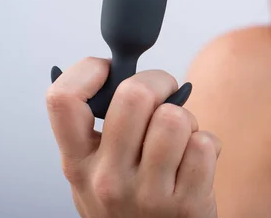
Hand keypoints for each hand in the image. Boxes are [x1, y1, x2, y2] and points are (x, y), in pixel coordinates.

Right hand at [45, 57, 220, 217]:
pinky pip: (205, 144)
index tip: (108, 68)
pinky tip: (195, 161)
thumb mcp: (97, 171)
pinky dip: (208, 144)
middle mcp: (107, 179)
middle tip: (164, 92)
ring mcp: (147, 194)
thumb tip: (120, 72)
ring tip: (180, 137)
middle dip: (158, 81)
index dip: (88, 70)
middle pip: (134, 95)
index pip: (63, 100)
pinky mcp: (186, 203)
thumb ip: (102, 130)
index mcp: (78, 163)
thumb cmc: (129, 202)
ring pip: (175, 117)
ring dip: (186, 119)